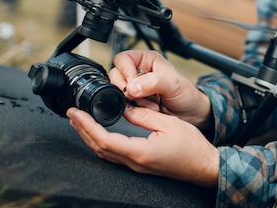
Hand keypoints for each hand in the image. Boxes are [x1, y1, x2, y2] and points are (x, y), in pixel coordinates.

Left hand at [67, 105, 219, 187]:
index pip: (104, 139)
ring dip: (89, 137)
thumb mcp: (168, 123)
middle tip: (72, 114)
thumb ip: (144, 115)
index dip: (87, 126)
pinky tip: (99, 134)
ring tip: (80, 123)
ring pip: (105, 153)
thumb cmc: (192, 147)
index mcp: (140, 152)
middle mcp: (135, 162)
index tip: (76, 113)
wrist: (204, 165)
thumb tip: (126, 109)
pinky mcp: (141, 165)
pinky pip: (114, 155)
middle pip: (99, 148)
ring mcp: (137, 166)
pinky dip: (101, 142)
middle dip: (82, 130)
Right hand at [109, 50, 213, 130]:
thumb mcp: (173, 84)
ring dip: (132, 101)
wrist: (191, 113)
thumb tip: (132, 87)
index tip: (133, 84)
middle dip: (128, 89)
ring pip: (118, 91)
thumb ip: (153, 83)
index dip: (125, 72)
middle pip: (116, 75)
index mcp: (146, 59)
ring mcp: (135, 88)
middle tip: (141, 97)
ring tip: (150, 104)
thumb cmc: (186, 94)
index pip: (123, 59)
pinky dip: (134, 110)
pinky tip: (148, 110)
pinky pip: (124, 105)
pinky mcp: (134, 103)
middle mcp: (138, 72)